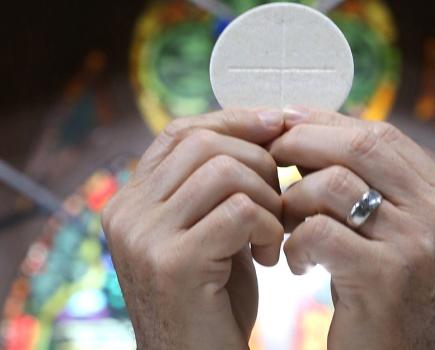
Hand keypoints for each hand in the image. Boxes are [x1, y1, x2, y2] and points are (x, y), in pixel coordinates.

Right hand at [102, 110, 284, 348]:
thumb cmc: (212, 296)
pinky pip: (240, 210)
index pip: (181, 131)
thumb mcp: (209, 229)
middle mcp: (128, 211)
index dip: (232, 119)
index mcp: (133, 199)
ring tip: (273, 233)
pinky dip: (268, 226)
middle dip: (259, 162)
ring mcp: (144, 236)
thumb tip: (264, 123)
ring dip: (267, 198)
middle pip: (205, 144)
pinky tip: (270, 255)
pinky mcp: (172, 262)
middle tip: (279, 202)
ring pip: (225, 171)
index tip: (276, 124)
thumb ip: (217, 185)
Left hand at [270, 108, 434, 348]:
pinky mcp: (387, 275)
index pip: (381, 134)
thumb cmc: (382, 290)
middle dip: (304, 142)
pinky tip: (296, 263)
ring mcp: (419, 243)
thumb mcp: (387, 230)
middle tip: (270, 155)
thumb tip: (304, 131)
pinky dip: (295, 242)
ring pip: (335, 184)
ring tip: (284, 223)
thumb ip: (363, 183)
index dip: (328, 122)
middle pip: (361, 145)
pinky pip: (320, 231)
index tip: (288, 120)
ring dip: (294, 198)